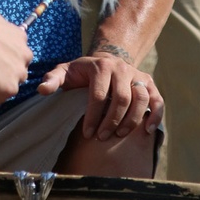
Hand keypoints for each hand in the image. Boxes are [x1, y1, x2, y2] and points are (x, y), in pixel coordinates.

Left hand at [37, 55, 162, 140]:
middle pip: (122, 98)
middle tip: (102, 137)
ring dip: (132, 119)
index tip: (88, 133)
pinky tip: (147, 130)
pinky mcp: (149, 84)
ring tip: (120, 134)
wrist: (106, 61)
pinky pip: (157, 100)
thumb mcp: (65, 71)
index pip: (99, 94)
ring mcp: (138, 76)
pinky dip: (155, 115)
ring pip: (141, 98)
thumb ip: (53, 80)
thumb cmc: (82, 72)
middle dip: (112, 120)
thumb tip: (42, 90)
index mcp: (101, 66)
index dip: (93, 116)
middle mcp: (122, 69)